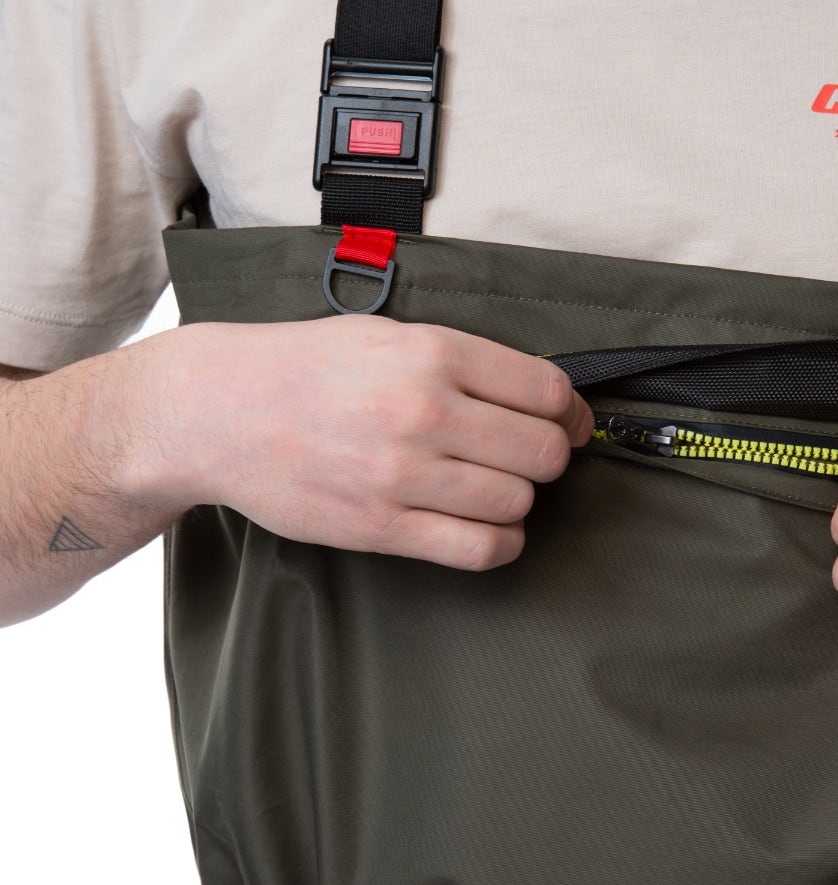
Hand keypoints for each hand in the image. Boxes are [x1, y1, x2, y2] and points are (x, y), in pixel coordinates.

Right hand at [150, 316, 593, 569]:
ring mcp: (402, 473)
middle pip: (543, 452)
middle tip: (525, 458)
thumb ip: (463, 361)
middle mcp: (424, 411)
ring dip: (519, 501)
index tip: (569, 424)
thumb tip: (543, 397)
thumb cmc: (306, 369)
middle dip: (547, 458)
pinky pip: (479, 549)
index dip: (571, 414)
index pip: (547, 391)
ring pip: (517, 502)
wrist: (219, 411)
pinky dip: (501, 543)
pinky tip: (487, 528)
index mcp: (432, 353)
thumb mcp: (387, 336)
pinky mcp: (381, 527)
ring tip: (494, 489)